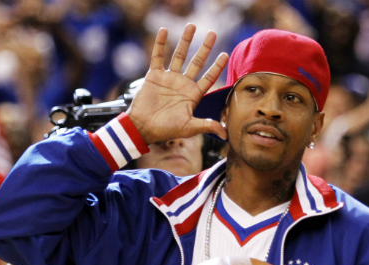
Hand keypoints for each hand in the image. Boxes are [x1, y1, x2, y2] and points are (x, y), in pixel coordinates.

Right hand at [127, 24, 228, 144]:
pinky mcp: (154, 75)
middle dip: (205, 48)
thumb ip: (207, 125)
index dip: (217, 66)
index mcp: (193, 94)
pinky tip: (163, 30)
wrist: (143, 127)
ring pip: (179, 55)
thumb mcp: (189, 127)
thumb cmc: (166, 130)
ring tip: (191, 26)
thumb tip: (225, 134)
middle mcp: (182, 84)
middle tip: (213, 33)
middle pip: (196, 62)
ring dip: (185, 41)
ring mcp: (168, 78)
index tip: (225, 54)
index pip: (209, 77)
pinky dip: (159, 43)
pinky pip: (157, 56)